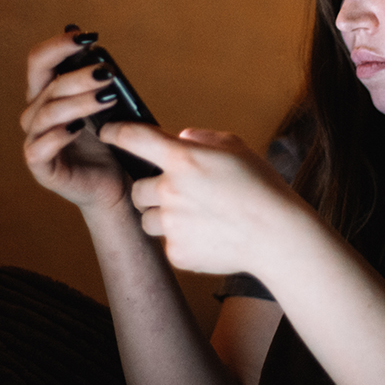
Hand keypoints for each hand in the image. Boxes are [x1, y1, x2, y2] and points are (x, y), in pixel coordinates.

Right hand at [21, 28, 128, 211]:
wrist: (117, 185)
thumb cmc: (111, 143)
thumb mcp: (108, 107)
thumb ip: (99, 82)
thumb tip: (97, 50)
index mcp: (47, 94)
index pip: (40, 61)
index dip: (59, 45)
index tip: (87, 37)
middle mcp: (36, 114)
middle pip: (47, 85)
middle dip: (78, 76)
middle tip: (107, 74)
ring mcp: (35, 140)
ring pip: (47, 113)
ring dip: (77, 102)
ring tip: (107, 98)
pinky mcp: (40, 167)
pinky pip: (39, 147)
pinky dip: (58, 135)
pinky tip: (79, 128)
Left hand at [102, 123, 316, 275]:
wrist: (277, 236)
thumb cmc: (261, 187)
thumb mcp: (236, 148)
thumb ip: (203, 139)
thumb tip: (180, 137)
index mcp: (183, 159)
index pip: (133, 138)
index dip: (115, 132)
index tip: (108, 132)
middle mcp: (170, 191)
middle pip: (137, 189)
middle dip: (152, 191)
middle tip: (180, 195)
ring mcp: (171, 225)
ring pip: (148, 220)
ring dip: (164, 217)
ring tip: (199, 217)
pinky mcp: (177, 253)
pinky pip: (168, 243)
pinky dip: (182, 240)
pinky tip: (209, 235)